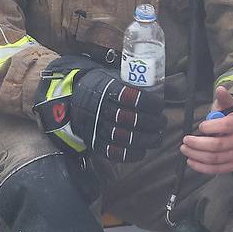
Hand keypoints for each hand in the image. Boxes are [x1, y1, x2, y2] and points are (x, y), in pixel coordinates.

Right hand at [33, 55, 164, 161]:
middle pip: (133, 120)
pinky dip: (132, 154)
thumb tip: (159, 88)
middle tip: (162, 122)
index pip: (134, 98)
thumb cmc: (98, 87)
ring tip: (157, 137)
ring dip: (146, 140)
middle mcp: (102, 110)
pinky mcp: (95, 143)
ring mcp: (98, 128)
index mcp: (108, 90)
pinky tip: (142, 150)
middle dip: (153, 123)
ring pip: (127, 138)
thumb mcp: (111, 77)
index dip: (150, 103)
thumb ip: (131, 84)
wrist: (70, 100)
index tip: (159, 105)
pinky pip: (115, 152)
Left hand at [182, 85, 232, 175]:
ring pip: (214, 158)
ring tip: (185, 149)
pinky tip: (191, 161)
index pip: (224, 126)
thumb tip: (220, 89)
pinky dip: (201, 167)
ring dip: (196, 155)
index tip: (200, 126)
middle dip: (197, 144)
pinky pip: (216, 169)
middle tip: (185, 140)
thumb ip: (223, 98)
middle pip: (216, 145)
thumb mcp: (230, 106)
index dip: (209, 127)